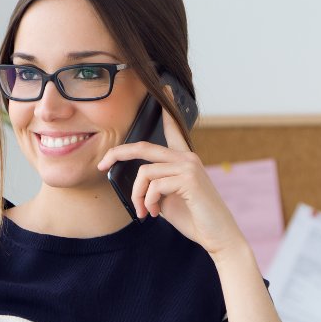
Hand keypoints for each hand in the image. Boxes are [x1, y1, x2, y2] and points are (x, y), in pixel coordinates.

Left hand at [96, 86, 245, 257]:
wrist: (218, 236)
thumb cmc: (194, 218)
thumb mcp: (168, 199)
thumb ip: (155, 186)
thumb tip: (135, 183)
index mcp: (184, 159)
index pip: (173, 128)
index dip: (167, 107)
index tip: (164, 85)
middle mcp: (187, 157)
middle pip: (143, 146)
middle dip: (118, 154)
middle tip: (102, 164)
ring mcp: (189, 166)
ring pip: (144, 173)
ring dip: (138, 196)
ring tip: (144, 211)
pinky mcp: (189, 179)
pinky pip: (153, 186)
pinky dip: (148, 202)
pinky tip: (155, 213)